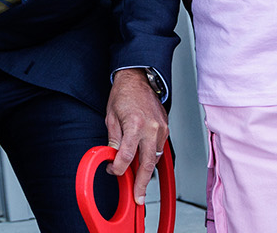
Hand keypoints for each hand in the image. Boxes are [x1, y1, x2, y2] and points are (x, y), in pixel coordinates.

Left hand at [104, 68, 167, 204]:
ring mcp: (161, 129)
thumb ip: (114, 139)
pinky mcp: (166, 129)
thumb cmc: (123, 95)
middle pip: (147, 163)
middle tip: (138, 197)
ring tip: (140, 184)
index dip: (118, 167)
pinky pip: (159, 149)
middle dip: (142, 183)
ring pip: (155, 158)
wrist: (138, 79)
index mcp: (134, 125)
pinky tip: (144, 164)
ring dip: (147, 172)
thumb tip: (113, 157)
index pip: (127, 155)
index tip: (113, 171)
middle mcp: (151, 129)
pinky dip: (151, 158)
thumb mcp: (111, 117)